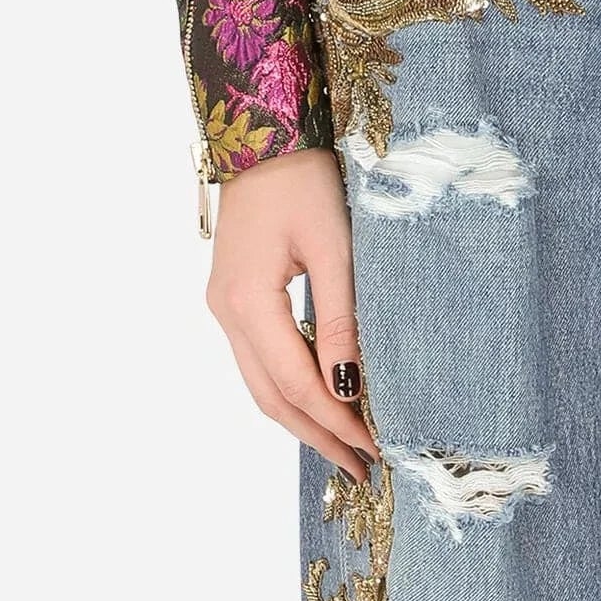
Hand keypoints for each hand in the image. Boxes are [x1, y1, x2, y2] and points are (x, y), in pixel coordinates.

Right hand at [206, 147, 379, 483]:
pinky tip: (322, 398)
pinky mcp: (234, 297)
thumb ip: (342, 318)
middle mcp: (226, 313)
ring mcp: (225, 307)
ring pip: (262, 383)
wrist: (263, 133)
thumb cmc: (305, 177)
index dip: (335, 422)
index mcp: (247, 302)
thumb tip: (352, 389)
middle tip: (364, 466)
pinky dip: (292, 386)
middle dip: (318, 435)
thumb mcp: (334, 245)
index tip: (375, 449)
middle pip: (271, 397)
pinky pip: (261, 359)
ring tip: (347, 444)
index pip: (296, 384)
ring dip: (303, 417)